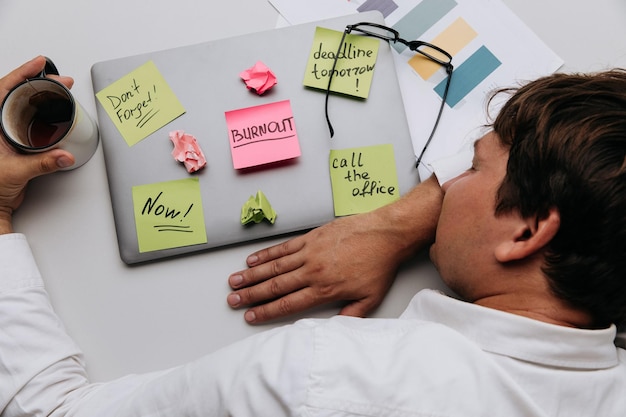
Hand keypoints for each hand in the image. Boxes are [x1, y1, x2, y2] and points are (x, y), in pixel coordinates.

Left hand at [0, 56, 74, 233]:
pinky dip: (45, 115)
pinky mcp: (20, 144)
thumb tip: (63, 155)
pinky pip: (33, 123)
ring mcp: (9, 134)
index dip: (22, 74)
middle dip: (39, 83)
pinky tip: (55, 112)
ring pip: (25, 107)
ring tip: (59, 90)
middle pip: (18, 95)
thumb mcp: (16, 171)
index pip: (4, 90)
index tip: (39, 64)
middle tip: (58, 79)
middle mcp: (0, 126)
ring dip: (43, 98)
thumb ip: (42, 163)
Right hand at [227, 175, 442, 322]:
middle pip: (275, 286)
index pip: (288, 304)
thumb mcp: (370, 299)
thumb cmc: (379, 266)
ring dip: (252, 275)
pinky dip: (267, 254)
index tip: (251, 316)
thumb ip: (350, 316)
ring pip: (274, 266)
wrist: (386, 234)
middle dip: (251, 295)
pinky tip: (253, 259)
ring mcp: (310, 252)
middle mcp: (312, 271)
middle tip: (233, 301)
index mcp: (324, 289)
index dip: (266, 311)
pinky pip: (284, 247)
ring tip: (235, 281)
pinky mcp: (311, 237)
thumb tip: (334, 328)